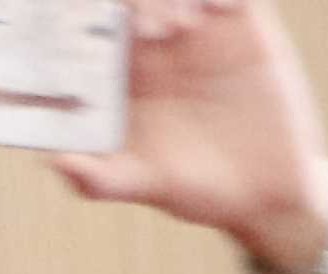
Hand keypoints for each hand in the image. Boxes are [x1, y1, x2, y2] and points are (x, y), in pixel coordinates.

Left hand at [51, 0, 327, 269]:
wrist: (267, 200)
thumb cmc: (197, 191)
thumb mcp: (146, 184)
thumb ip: (101, 178)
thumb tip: (60, 162)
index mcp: (121, 63)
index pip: (91, 12)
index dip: (84, 7)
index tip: (93, 22)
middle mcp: (156, 38)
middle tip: (146, 28)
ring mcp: (200, 30)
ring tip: (179, 26)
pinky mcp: (244, 28)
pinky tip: (215, 11)